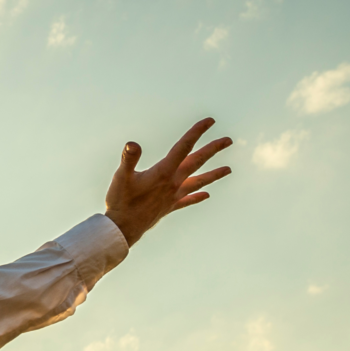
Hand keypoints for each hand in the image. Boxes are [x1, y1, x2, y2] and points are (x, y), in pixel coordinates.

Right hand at [104, 117, 232, 245]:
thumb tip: (133, 144)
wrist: (123, 229)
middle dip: (213, 149)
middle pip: (197, 162)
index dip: (196, 132)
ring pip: (199, 181)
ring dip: (214, 174)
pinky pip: (188, 200)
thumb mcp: (121, 177)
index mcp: (164, 172)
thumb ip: (129, 159)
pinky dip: (198, 196)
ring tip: (229, 169)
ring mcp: (173, 196)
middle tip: (228, 140)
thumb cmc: (120, 202)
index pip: (183, 147)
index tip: (209, 121)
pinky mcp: (169, 206)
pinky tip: (207, 195)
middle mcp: (173, 183)